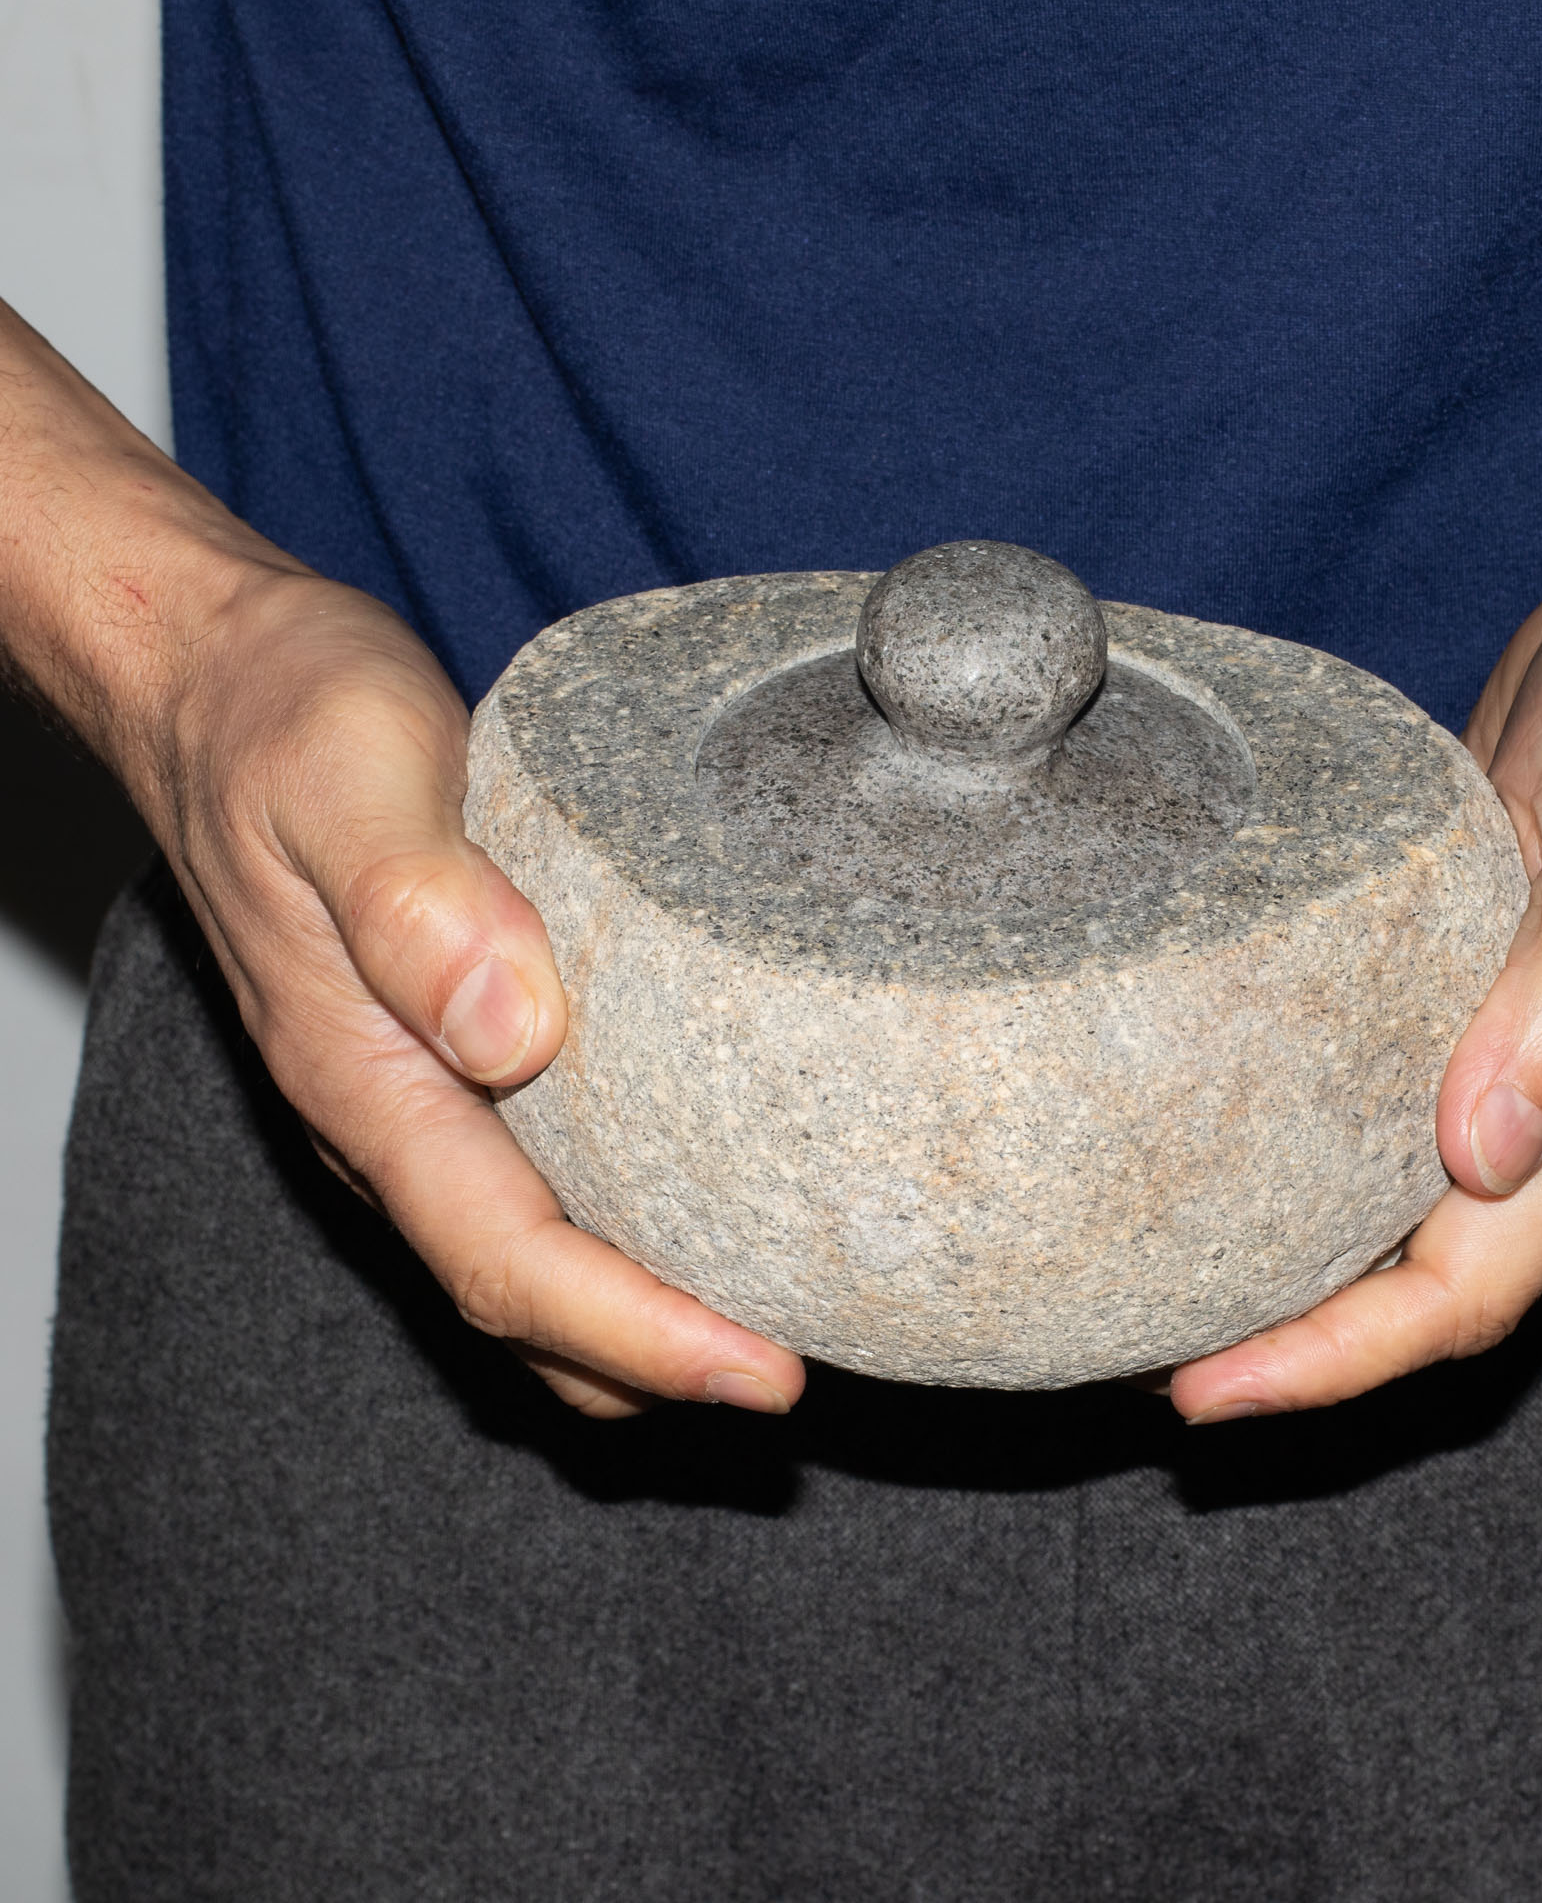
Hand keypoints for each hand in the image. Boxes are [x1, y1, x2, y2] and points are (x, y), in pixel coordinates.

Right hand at [0, 302, 802, 1418]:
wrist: (222, 680)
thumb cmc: (284, 715)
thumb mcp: (350, 773)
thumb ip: (416, 900)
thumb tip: (511, 1029)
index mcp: (367, 1079)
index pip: (507, 1261)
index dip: (636, 1336)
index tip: (760, 1375)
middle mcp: (392, 1116)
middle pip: (525, 1303)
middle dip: (658, 1362)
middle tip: (807, 1369)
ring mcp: (416, 1099)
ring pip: (527, 1263)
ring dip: (640, 1320)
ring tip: (778, 1320)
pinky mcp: (450, 1055)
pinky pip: (535, 1190)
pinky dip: (622, 1237)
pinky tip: (706, 1206)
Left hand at [1170, 460, 1541, 1422]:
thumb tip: (1482, 1155)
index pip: (1468, 1292)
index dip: (1339, 1360)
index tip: (1209, 1394)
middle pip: (1416, 1277)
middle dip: (1290, 1339)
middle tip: (1145, 1358)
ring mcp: (1503, 1047)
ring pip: (1388, 1205)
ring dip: (1284, 1257)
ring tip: (1156, 1278)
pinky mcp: (1456, 979)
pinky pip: (1372, 1105)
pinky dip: (1296, 1148)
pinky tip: (1216, 1140)